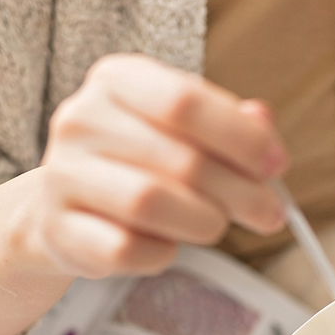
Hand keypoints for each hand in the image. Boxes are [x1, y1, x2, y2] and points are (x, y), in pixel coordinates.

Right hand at [23, 53, 287, 278]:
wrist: (61, 205)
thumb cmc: (135, 162)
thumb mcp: (181, 129)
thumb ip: (227, 123)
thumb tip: (263, 124)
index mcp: (117, 80)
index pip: (185, 100)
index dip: (241, 137)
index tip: (276, 165)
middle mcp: (82, 119)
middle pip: (180, 158)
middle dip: (241, 192)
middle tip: (268, 212)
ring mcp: (63, 174)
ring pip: (151, 203)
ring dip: (203, 222)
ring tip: (214, 225)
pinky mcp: (58, 229)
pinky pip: (128, 250)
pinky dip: (161, 254)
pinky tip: (165, 245)